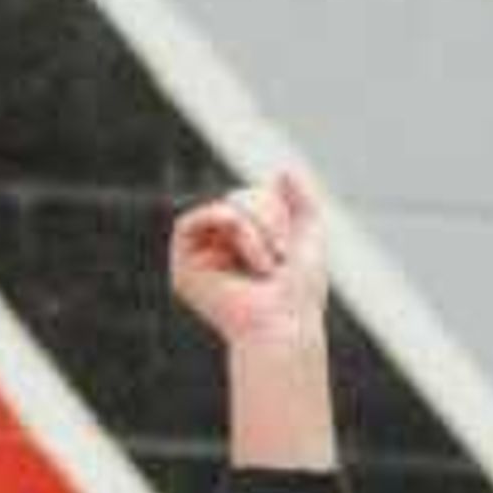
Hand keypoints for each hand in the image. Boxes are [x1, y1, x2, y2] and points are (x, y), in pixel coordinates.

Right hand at [169, 165, 330, 352]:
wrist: (286, 322)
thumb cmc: (301, 291)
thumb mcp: (309, 234)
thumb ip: (302, 199)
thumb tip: (281, 170)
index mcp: (245, 246)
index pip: (252, 198)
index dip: (274, 208)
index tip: (288, 248)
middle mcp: (220, 253)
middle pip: (237, 197)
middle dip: (267, 216)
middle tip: (280, 256)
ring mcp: (200, 262)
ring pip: (222, 207)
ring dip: (253, 226)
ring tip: (265, 264)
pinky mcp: (183, 272)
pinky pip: (190, 222)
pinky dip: (224, 224)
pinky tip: (243, 250)